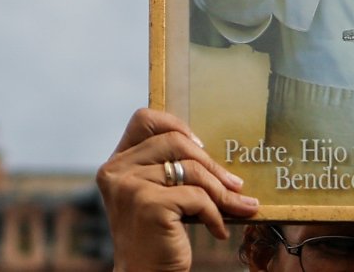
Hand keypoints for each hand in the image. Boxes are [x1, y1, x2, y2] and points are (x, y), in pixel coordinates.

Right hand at [96, 108, 258, 271]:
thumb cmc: (157, 234)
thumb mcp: (157, 193)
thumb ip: (170, 166)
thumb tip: (215, 149)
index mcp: (116, 163)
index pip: (145, 118)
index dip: (176, 125)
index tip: (200, 148)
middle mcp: (117, 172)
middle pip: (177, 142)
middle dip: (212, 165)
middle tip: (234, 184)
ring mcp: (130, 187)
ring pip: (192, 170)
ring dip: (221, 192)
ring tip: (237, 207)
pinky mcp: (149, 204)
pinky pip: (198, 196)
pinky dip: (215, 214)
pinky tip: (219, 229)